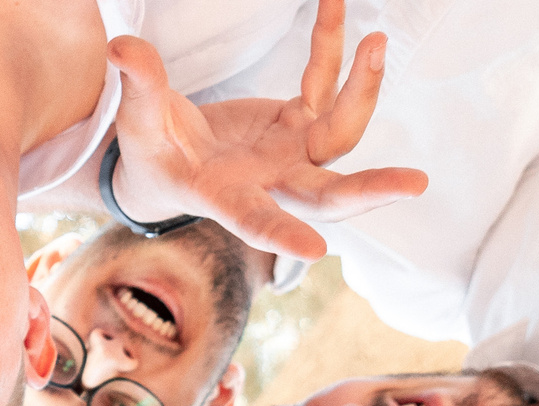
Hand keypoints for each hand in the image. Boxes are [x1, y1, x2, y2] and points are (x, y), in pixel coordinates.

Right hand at [106, 0, 426, 260]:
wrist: (170, 164)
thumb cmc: (152, 157)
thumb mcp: (139, 128)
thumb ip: (139, 90)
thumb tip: (122, 50)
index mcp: (228, 197)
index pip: (255, 220)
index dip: (282, 233)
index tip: (315, 249)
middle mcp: (271, 182)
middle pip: (328, 193)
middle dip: (370, 191)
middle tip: (416, 184)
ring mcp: (291, 152)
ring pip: (342, 132)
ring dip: (364, 89)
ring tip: (376, 40)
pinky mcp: (297, 122)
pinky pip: (325, 83)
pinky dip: (333, 48)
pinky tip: (336, 6)